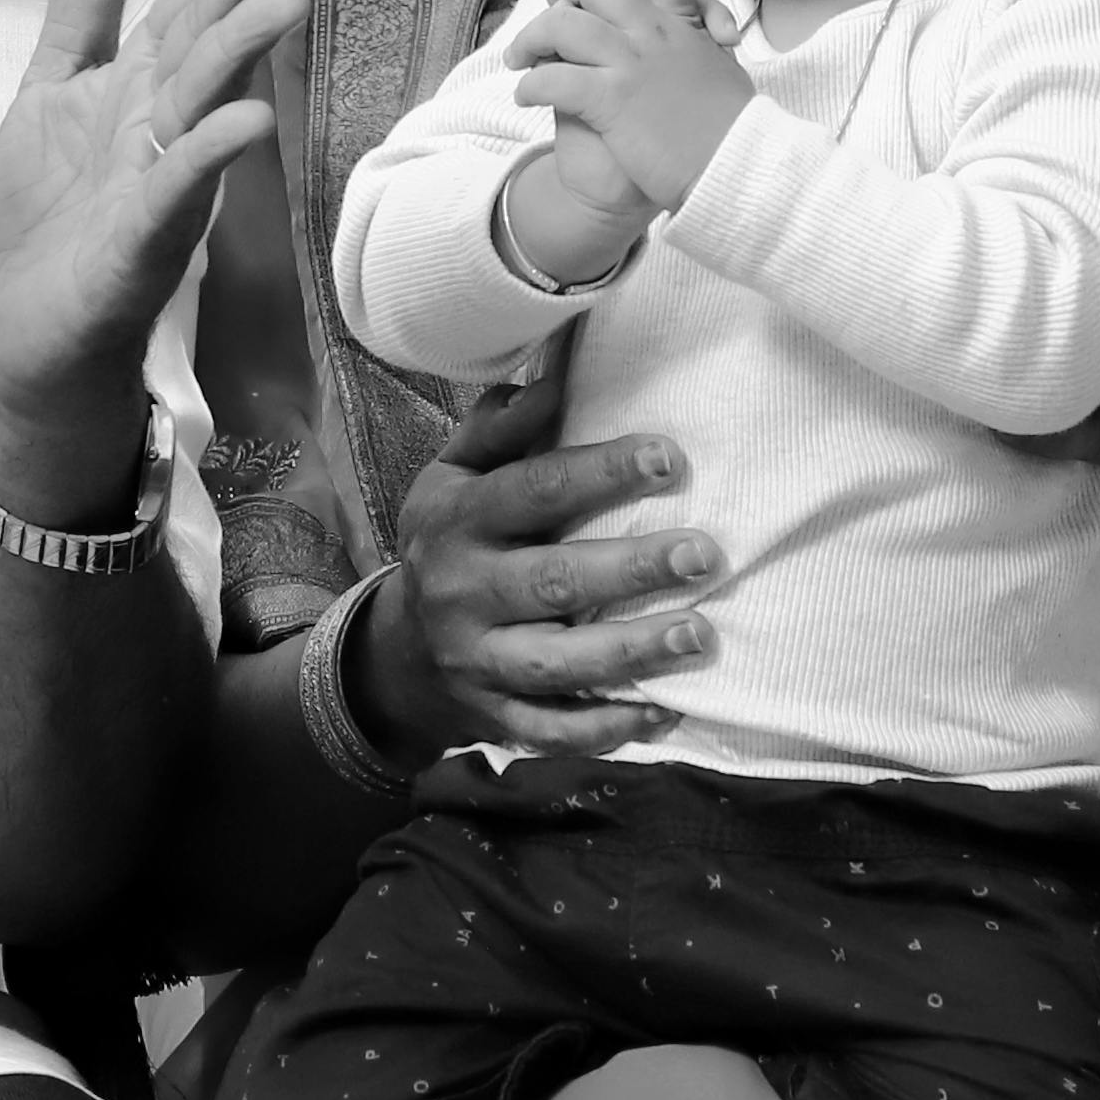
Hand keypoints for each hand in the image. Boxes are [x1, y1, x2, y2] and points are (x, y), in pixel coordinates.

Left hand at [0, 0, 315, 483]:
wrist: (26, 336)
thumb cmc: (50, 214)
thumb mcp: (57, 81)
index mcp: (147, 76)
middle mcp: (168, 119)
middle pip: (214, 27)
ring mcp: (162, 181)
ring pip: (208, 100)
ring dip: (245, 46)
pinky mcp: (140, 245)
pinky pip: (178, 195)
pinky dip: (209, 157)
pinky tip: (246, 124)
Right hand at [373, 348, 720, 759]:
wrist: (395, 653)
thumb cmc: (450, 543)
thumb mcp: (454, 477)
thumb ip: (502, 428)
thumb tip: (556, 369)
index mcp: (455, 520)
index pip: (532, 492)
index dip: (600, 473)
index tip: (669, 458)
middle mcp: (461, 591)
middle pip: (551, 581)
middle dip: (630, 569)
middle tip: (704, 554)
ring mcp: (477, 661)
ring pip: (556, 664)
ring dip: (630, 653)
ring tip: (699, 635)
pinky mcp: (495, 716)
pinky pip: (552, 729)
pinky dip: (606, 728)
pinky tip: (665, 712)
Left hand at [498, 0, 748, 220]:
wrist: (738, 170)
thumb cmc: (733, 131)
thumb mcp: (725, 72)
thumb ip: (706, 45)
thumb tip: (708, 33)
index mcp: (684, 24)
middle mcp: (656, 33)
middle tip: (550, 1)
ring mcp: (632, 63)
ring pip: (564, 24)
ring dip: (531, 38)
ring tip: (517, 59)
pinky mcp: (612, 100)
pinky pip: (555, 79)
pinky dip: (531, 84)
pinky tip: (524, 95)